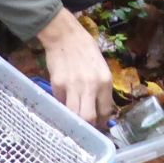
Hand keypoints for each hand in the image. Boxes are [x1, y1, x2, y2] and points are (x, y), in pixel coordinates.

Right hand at [37, 8, 114, 125]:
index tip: (98, 124)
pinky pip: (60, 103)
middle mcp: (91, 86)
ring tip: (73, 119)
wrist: (65, 36)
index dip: (101, 121)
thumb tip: (99, 109)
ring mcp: (73, 87)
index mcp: (105, 81)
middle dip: (88, 126)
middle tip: (85, 126)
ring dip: (74, 120)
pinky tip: (63, 100)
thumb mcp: (101, 68)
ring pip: (74, 116)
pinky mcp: (58, 85)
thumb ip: (101, 88)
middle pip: (89, 118)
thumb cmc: (86, 50)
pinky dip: (62, 105)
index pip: (106, 111)